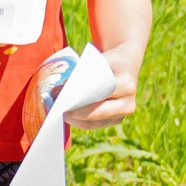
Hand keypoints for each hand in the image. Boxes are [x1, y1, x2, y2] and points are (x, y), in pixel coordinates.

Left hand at [22, 61, 139, 146]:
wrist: (127, 64)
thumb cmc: (109, 60)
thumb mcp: (100, 60)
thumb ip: (82, 74)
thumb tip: (57, 92)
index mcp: (126, 85)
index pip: (99, 94)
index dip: (79, 96)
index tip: (61, 95)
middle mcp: (128, 103)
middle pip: (96, 112)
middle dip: (74, 111)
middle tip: (57, 108)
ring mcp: (122, 115)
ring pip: (94, 122)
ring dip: (74, 118)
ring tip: (59, 113)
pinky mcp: (116, 120)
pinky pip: (94, 125)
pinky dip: (79, 121)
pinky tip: (67, 116)